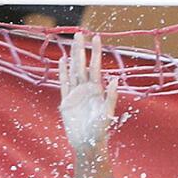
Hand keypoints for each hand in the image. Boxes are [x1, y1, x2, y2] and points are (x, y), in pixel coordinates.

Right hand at [58, 32, 118, 152]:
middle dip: (81, 49)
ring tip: (72, 42)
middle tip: (80, 33)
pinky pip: (64, 83)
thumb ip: (111, 97)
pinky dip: (63, 72)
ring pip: (73, 71)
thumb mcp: (107, 113)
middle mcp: (86, 89)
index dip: (95, 52)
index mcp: (97, 90)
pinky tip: (62, 60)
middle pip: (82, 65)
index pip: (95, 66)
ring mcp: (76, 94)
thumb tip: (115, 79)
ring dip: (72, 57)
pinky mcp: (66, 102)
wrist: (87, 144)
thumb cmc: (100, 131)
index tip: (96, 37)